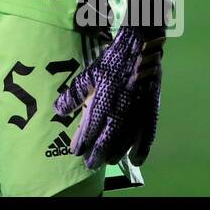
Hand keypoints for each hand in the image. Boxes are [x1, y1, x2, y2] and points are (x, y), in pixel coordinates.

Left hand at [55, 0, 169, 169]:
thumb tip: (58, 110)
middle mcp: (121, 107)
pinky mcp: (151, 108)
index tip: (74, 151)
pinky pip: (148, 133)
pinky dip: (142, 148)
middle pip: (108, 137)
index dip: (82, 140)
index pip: (91, 126)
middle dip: (98, 152)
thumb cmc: (112, 59)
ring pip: (126, 138)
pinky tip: (137, 159)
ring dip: (116, 151)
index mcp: (104, 98)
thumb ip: (74, 93)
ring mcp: (138, 109)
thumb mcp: (89, 73)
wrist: (140, 45)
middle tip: (90, 164)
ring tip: (107, 160)